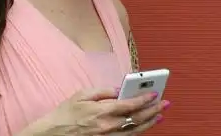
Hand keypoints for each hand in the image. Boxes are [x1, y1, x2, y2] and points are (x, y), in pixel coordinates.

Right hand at [21, 87, 167, 134]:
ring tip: (160, 115)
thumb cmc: (66, 113)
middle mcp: (108, 125)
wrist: (55, 133)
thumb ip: (101, 91)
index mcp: (102, 111)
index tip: (155, 93)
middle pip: (137, 118)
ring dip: (150, 122)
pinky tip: (145, 126)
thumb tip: (117, 89)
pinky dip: (139, 131)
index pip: (129, 104)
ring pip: (135, 130)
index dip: (144, 99)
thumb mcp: (81, 95)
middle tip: (165, 103)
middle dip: (153, 110)